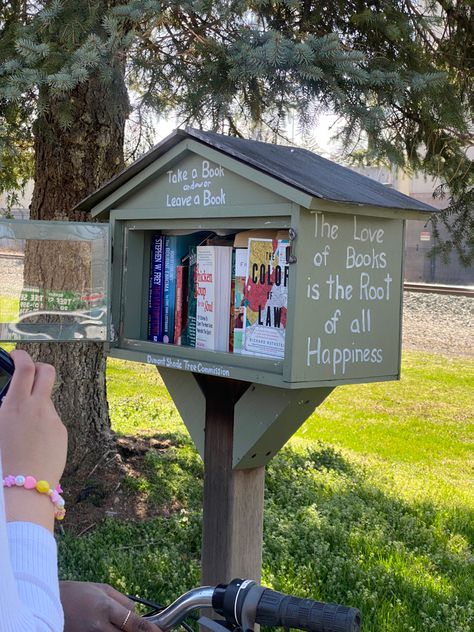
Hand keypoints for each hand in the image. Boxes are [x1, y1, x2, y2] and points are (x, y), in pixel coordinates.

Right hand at [0, 350, 66, 530]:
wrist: (24, 490)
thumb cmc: (1, 462)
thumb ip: (4, 409)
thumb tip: (7, 402)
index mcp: (15, 405)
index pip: (25, 368)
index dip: (21, 355)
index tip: (16, 355)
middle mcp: (38, 408)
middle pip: (47, 372)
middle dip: (38, 367)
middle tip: (28, 374)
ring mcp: (52, 419)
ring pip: (45, 401)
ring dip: (35, 405)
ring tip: (20, 432)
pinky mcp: (61, 432)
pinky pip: (50, 421)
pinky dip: (41, 425)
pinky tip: (31, 445)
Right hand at [60, 581, 159, 631]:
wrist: (45, 605)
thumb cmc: (74, 593)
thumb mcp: (101, 588)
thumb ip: (122, 601)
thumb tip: (138, 614)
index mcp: (105, 608)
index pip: (135, 623)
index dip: (151, 630)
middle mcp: (98, 627)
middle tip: (151, 630)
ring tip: (120, 624)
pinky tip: (113, 628)